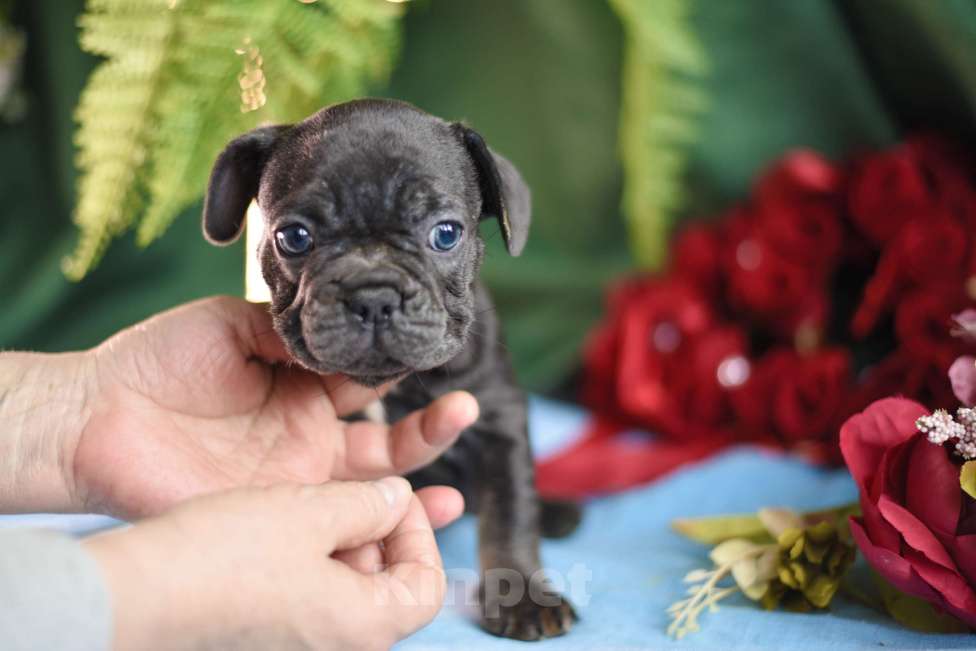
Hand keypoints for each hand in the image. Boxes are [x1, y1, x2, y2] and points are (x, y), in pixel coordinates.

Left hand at [72, 296, 477, 517]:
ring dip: (418, 478)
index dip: (400, 368)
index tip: (432, 350)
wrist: (98, 416)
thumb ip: (288, 326)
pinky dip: (376, 522)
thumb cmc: (157, 361)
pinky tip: (413, 512)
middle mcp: (307, 435)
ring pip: (370, 484)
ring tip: (456, 481)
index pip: (365, 379)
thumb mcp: (229, 324)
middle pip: (384, 438)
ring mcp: (295, 478)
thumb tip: (338, 322)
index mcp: (300, 387)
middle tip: (465, 408)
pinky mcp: (275, 514)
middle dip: (429, 427)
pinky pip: (335, 522)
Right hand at [85, 477, 452, 650]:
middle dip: (380, 528)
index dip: (421, 533)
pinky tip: (285, 515)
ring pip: (347, 579)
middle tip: (353, 488)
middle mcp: (338, 641)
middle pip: (389, 582)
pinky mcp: (268, 626)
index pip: (427, 587)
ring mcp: (301, 637)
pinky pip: (308, 586)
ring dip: (342, 533)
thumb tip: (398, 496)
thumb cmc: (224, 559)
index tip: (397, 495)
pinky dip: (311, 549)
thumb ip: (369, 503)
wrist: (137, 593)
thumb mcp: (312, 513)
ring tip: (314, 496)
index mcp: (365, 625)